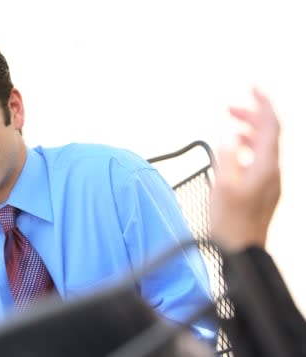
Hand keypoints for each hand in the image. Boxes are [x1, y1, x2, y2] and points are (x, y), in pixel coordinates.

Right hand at [210, 88, 280, 251]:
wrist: (242, 251)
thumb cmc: (231, 222)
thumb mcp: (223, 184)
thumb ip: (226, 154)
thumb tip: (228, 131)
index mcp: (265, 166)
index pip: (271, 125)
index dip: (262, 103)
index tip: (253, 86)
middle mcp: (272, 171)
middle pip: (269, 133)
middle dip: (252, 114)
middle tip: (231, 106)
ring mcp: (270, 180)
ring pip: (264, 145)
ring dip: (249, 129)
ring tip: (230, 123)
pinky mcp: (263, 189)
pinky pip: (260, 158)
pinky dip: (248, 145)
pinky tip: (234, 148)